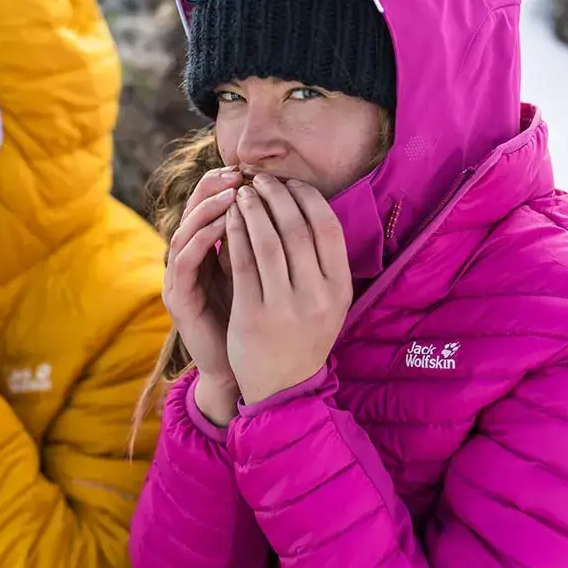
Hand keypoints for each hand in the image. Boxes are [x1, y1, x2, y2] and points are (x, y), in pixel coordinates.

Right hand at [164, 165, 241, 424]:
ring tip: (234, 194)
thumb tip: (291, 205)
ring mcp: (178, 278)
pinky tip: (223, 226)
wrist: (238, 369)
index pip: (211, 205)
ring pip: (185, 231)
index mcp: (207, 250)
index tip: (255, 169)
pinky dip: (203, 239)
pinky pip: (186, 261)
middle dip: (215, 188)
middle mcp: (188, 259)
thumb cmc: (255, 320)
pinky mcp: (178, 298)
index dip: (228, 183)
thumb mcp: (262, 275)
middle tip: (239, 173)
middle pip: (192, 211)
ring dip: (208, 209)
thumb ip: (264, 244)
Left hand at [226, 175, 352, 403]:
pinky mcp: (253, 315)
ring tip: (242, 193)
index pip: (327, 227)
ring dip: (253, 210)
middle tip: (261, 180)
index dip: (306, 197)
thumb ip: (323, 261)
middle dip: (276, 196)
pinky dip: (235, 234)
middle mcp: (317, 296)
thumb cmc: (303, 334)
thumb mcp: (328, 301)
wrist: (282, 387)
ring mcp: (285, 308)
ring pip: (267, 242)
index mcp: (340, 288)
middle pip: (296, 229)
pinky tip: (228, 219)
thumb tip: (307, 204)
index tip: (289, 182)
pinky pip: (243, 263)